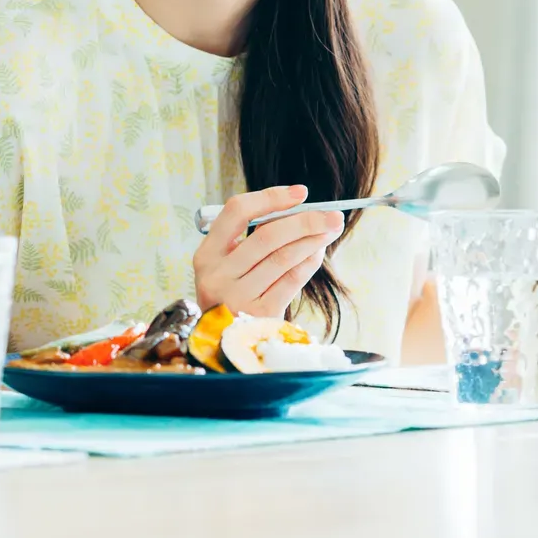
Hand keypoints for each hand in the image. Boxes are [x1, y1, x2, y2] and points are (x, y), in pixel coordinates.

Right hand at [193, 185, 344, 316]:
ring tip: (331, 230)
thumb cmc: (232, 295)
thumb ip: (249, 241)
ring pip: (282, 258)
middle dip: (304, 220)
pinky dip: (308, 264)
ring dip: (312, 241)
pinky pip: (291, 281)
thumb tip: (295, 211)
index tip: (299, 193)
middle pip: (266, 235)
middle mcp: (217, 274)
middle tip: (332, 214)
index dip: (270, 198)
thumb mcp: (227, 267)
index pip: (236, 212)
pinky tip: (318, 254)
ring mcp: (237, 295)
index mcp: (206, 254)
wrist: (226, 344)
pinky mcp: (260, 314)